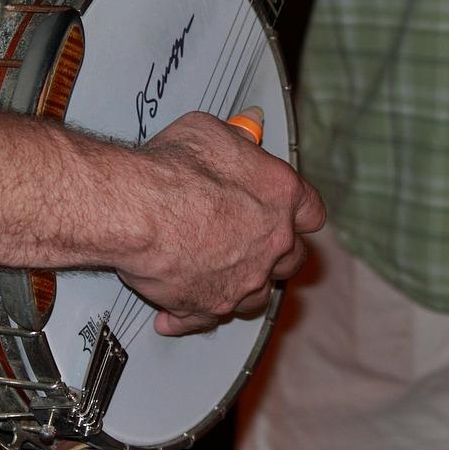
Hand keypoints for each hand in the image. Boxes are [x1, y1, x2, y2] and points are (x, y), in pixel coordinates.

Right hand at [114, 111, 322, 335]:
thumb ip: (231, 141)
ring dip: (242, 286)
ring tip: (219, 276)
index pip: (310, 211)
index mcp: (280, 195)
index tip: (289, 213)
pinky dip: (190, 315)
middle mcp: (271, 243)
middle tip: (253, 243)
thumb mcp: (207, 131)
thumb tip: (237, 136)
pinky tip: (175, 311)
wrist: (138, 211)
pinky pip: (206, 317)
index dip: (298, 212)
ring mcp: (244, 279)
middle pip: (291, 258)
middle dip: (276, 253)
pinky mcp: (210, 305)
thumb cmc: (172, 170)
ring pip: (257, 294)